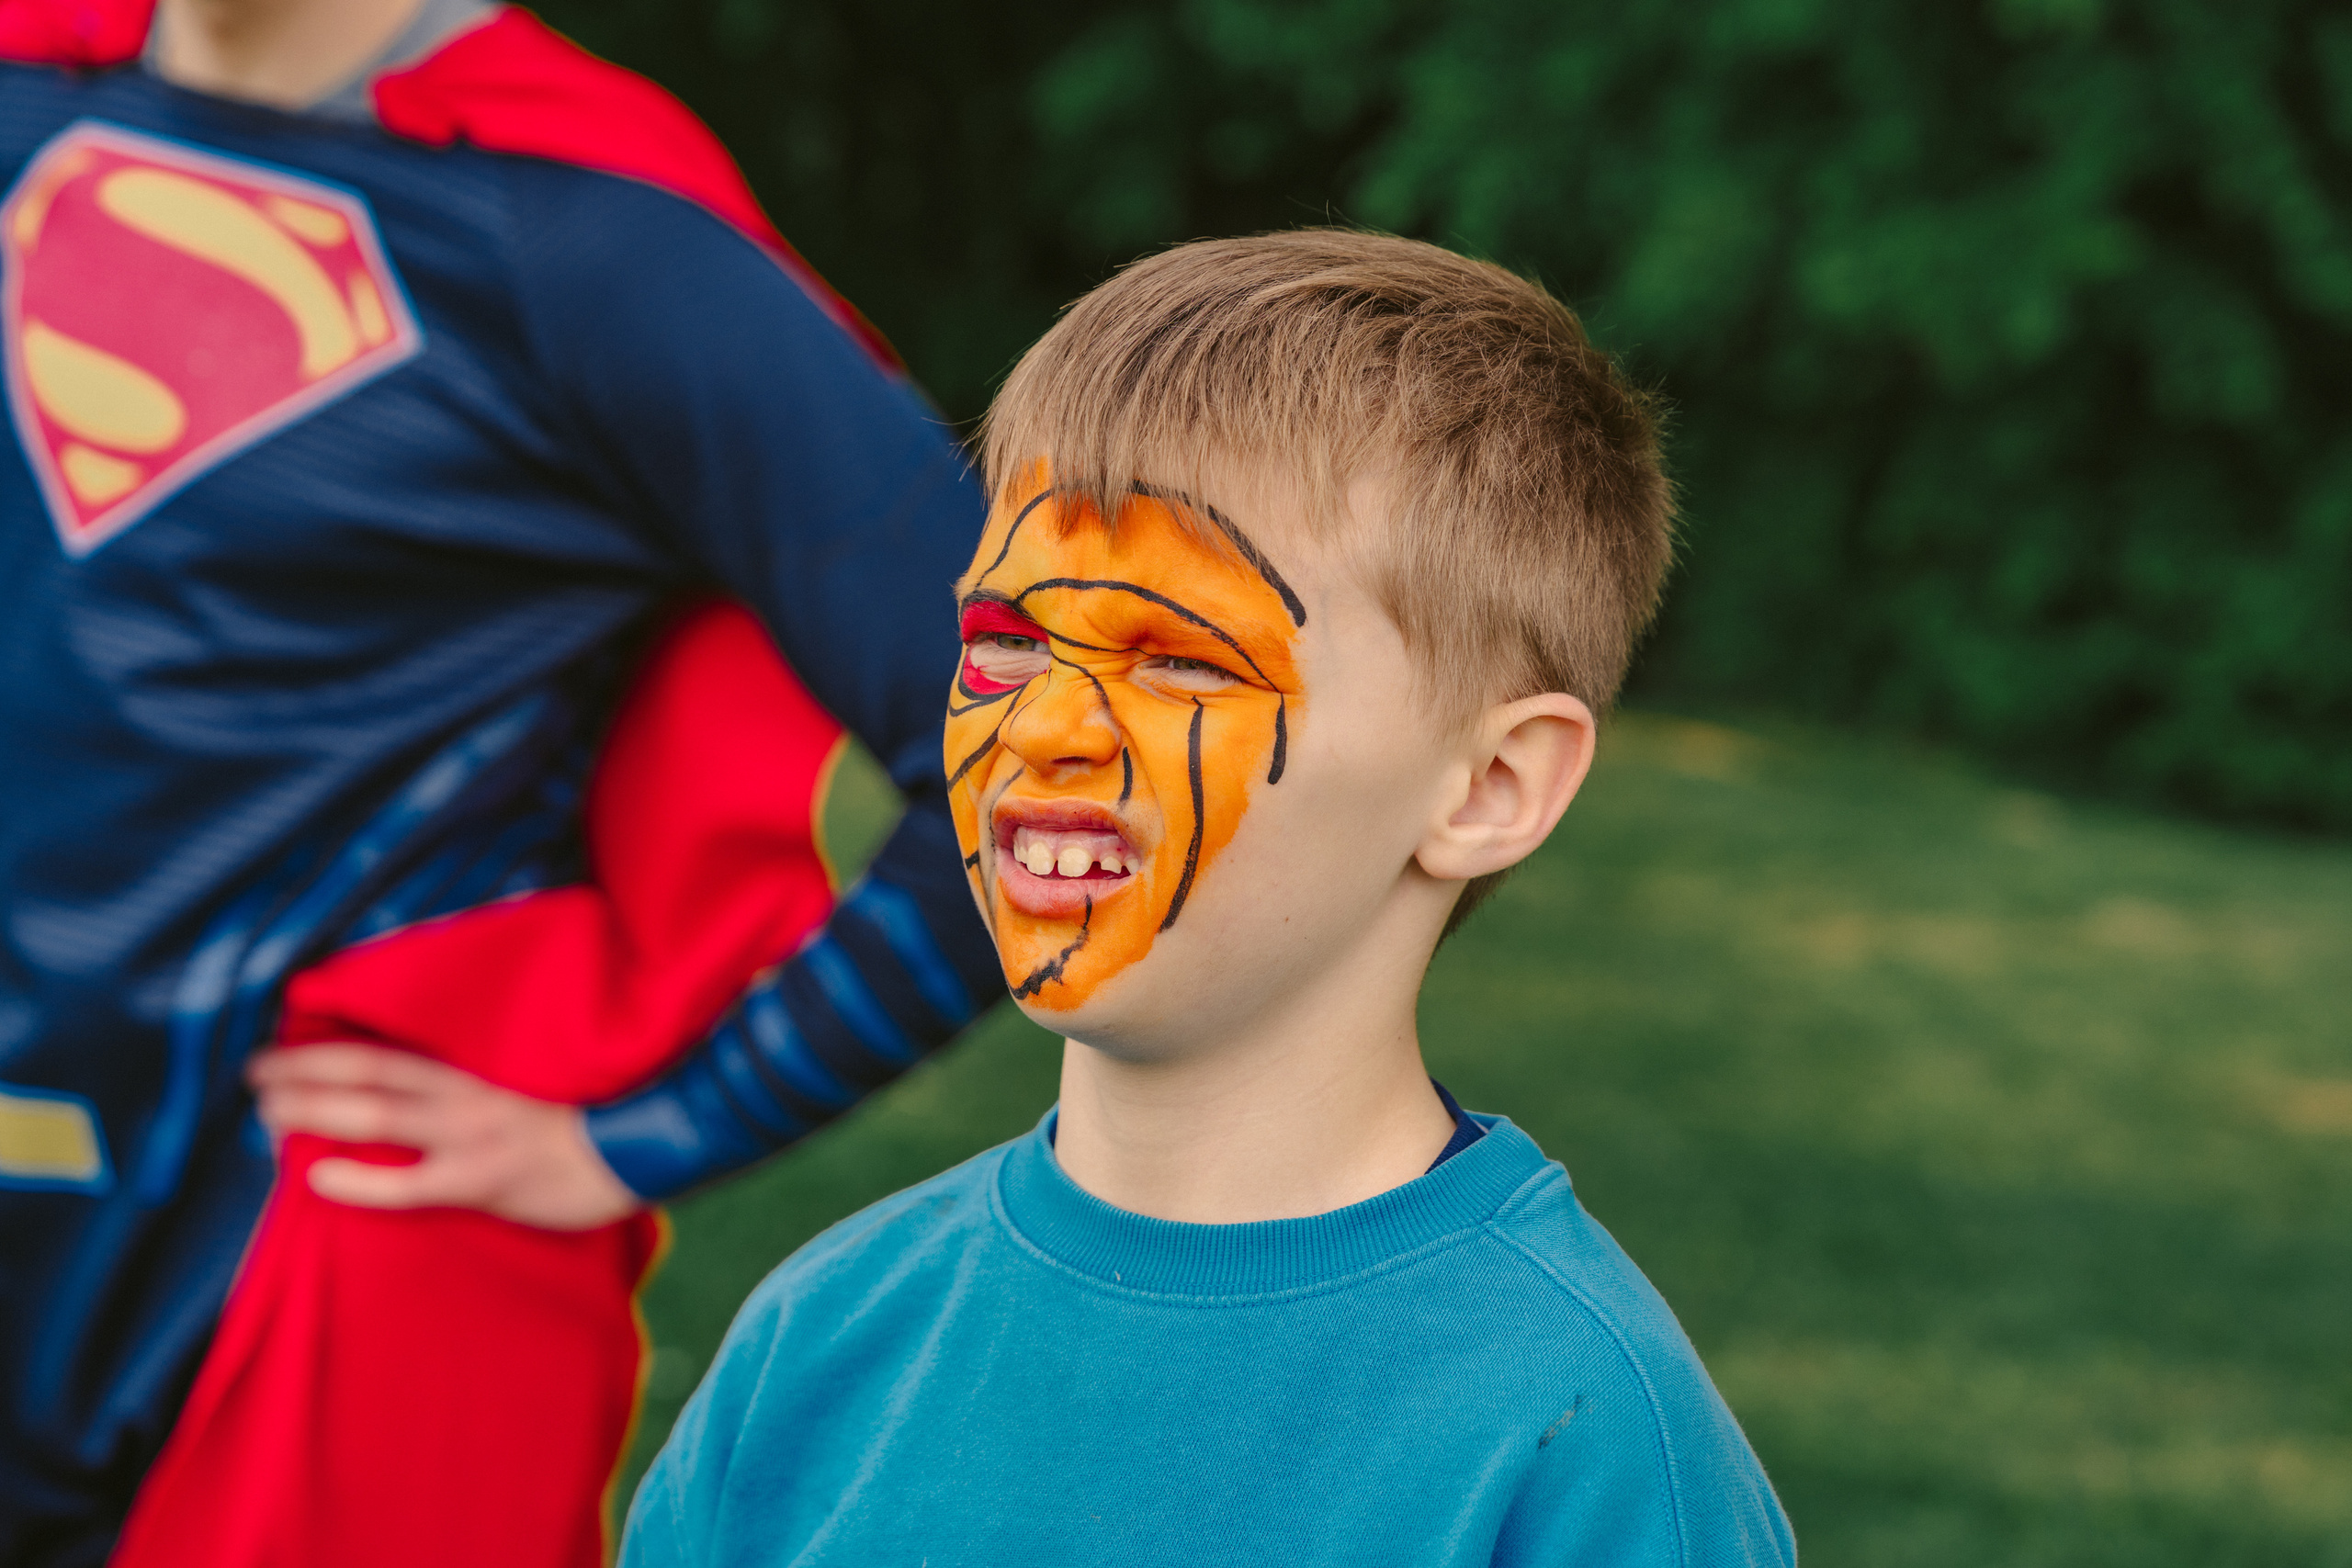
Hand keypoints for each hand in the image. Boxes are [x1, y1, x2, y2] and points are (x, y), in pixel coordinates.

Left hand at [246, 1044, 642, 1230]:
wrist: (644, 1140)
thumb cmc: (593, 1113)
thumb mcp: (537, 1077)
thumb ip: (486, 1075)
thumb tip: (434, 1079)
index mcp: (475, 1066)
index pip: (386, 1046)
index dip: (329, 1043)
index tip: (285, 1040)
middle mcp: (463, 1092)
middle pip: (365, 1072)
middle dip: (302, 1071)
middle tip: (253, 1074)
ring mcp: (468, 1135)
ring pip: (373, 1114)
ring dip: (312, 1110)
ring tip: (266, 1114)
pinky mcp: (480, 1180)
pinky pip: (405, 1182)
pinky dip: (356, 1178)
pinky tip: (316, 1176)